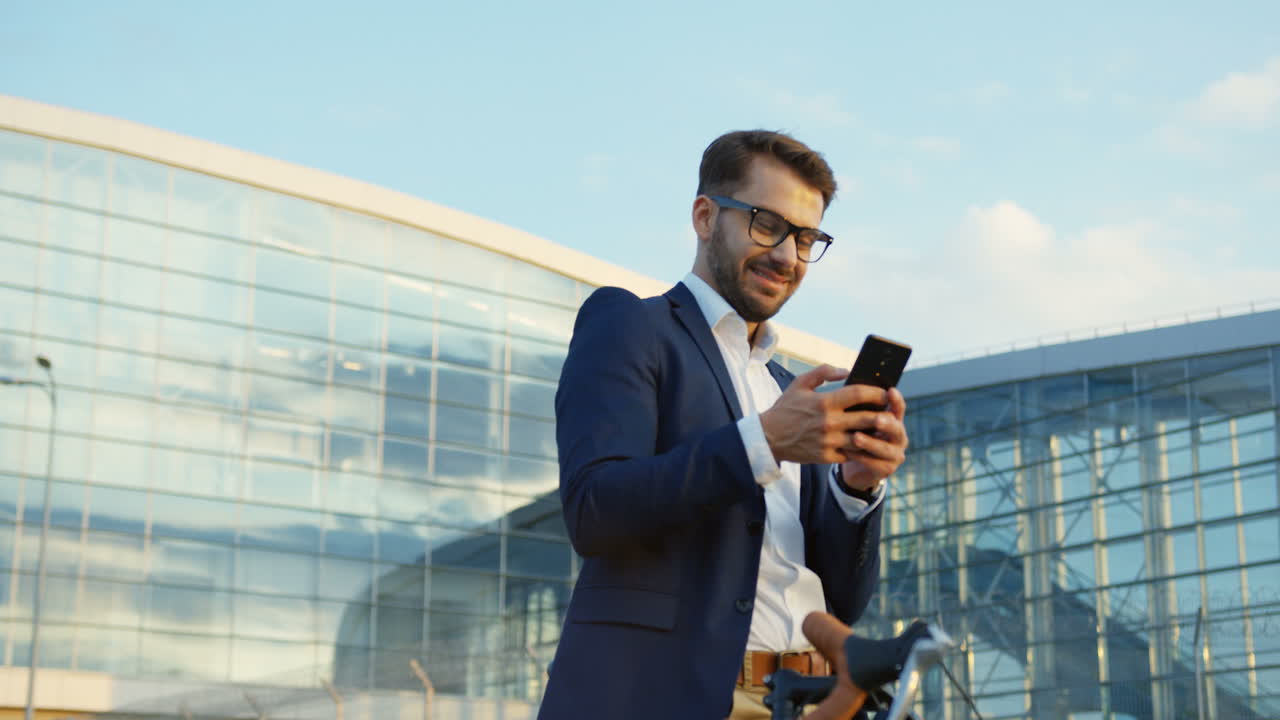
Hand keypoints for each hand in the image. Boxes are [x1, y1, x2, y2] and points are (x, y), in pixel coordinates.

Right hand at [760, 365, 907, 477]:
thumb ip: (823, 372)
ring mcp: (829, 442)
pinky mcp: (826, 457)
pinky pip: (852, 454)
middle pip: (868, 418)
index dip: (877, 392)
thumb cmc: (785, 408)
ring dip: (875, 434)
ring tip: (882, 429)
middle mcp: (829, 423)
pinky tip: (866, 443)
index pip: (859, 393)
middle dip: (883, 414)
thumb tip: (846, 370)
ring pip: (864, 439)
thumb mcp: (799, 384)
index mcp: (824, 402)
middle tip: (890, 411)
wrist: (768, 438)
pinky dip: (861, 449)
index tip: (885, 392)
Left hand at [839, 387, 907, 491]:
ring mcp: (895, 454)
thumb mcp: (858, 420)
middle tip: (877, 419)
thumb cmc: (856, 434)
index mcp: (893, 420)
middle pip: (897, 428)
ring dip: (871, 443)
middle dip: (886, 423)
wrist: (855, 465)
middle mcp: (898, 436)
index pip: (898, 408)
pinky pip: (875, 464)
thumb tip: (850, 389)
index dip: (896, 400)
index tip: (890, 390)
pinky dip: (861, 458)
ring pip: (885, 448)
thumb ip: (859, 408)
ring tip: (856, 437)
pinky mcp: (887, 469)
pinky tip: (848, 452)